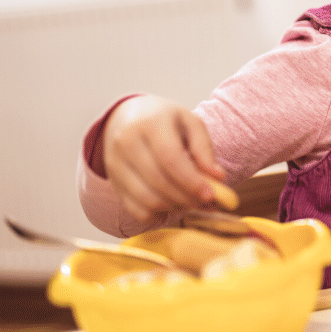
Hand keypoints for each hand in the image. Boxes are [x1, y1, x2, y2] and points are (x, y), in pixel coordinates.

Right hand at [100, 95, 224, 223]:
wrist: (127, 116)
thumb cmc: (165, 120)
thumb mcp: (190, 122)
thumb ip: (204, 148)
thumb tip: (218, 177)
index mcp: (150, 123)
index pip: (169, 158)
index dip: (191, 180)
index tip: (211, 194)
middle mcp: (126, 143)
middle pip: (158, 181)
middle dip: (187, 197)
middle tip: (207, 202)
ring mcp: (115, 164)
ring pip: (147, 199)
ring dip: (175, 207)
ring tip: (192, 201)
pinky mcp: (113, 182)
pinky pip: (135, 209)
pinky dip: (158, 214)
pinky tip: (172, 206)